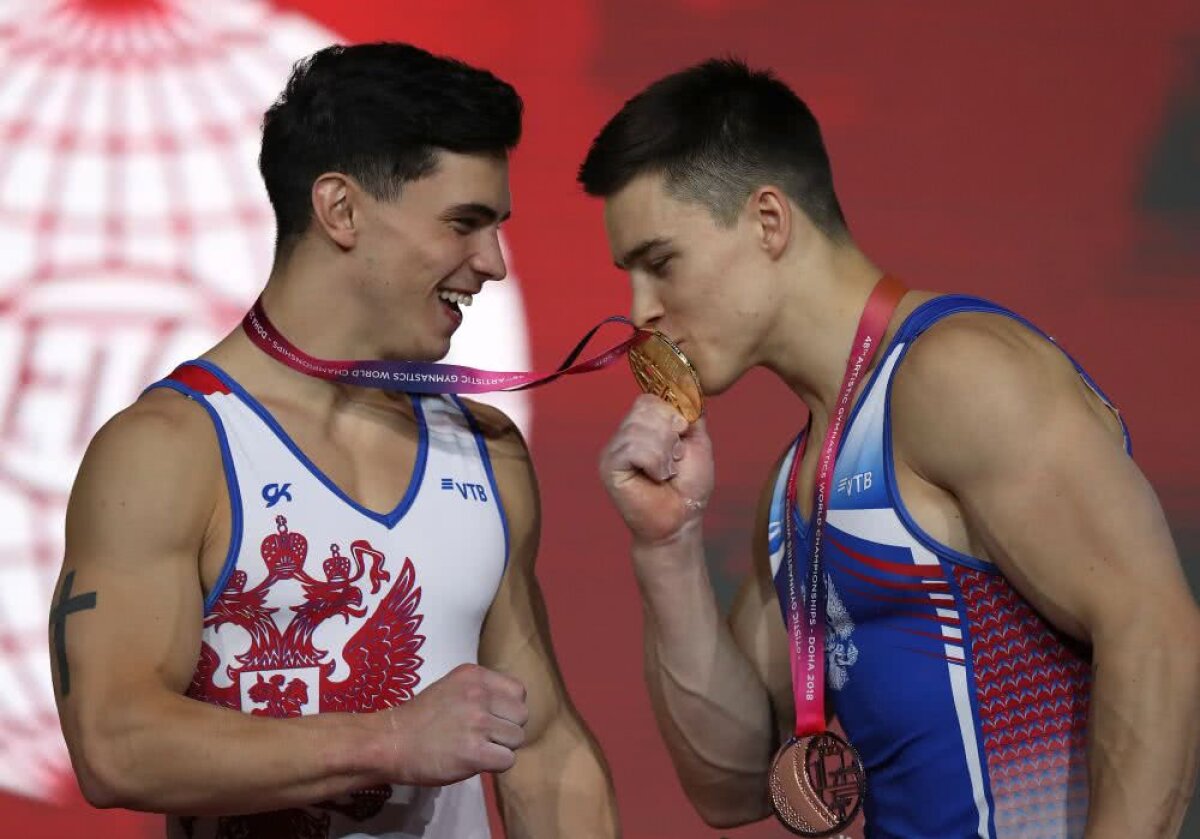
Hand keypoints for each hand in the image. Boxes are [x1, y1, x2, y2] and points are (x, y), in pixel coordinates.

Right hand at [383, 663, 527, 785]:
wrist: (390, 742)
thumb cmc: (420, 718)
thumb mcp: (452, 688)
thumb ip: (481, 692)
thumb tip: (511, 708)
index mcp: (474, 675)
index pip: (519, 691)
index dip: (509, 709)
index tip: (492, 718)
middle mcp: (479, 694)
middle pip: (522, 716)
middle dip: (507, 729)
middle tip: (484, 736)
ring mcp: (478, 722)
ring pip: (517, 739)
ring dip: (501, 748)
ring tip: (477, 748)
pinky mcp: (474, 752)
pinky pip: (507, 760)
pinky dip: (495, 765)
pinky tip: (475, 761)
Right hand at [599, 394, 713, 544]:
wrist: (681, 520)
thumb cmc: (688, 487)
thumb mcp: (697, 442)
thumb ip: (691, 415)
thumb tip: (689, 390)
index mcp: (641, 426)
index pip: (649, 399)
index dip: (670, 415)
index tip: (681, 437)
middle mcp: (623, 434)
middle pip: (644, 410)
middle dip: (669, 435)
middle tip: (673, 460)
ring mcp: (613, 450)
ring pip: (639, 429)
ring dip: (663, 453)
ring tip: (666, 472)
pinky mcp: (609, 466)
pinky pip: (632, 448)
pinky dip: (654, 462)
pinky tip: (656, 477)